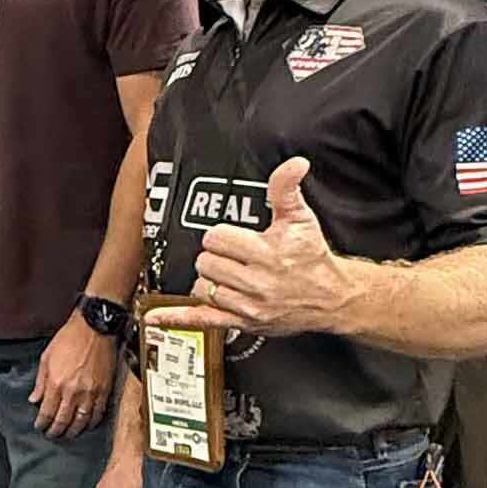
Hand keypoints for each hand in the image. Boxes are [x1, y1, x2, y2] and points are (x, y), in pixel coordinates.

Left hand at [29, 314, 116, 437]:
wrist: (95, 329)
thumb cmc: (69, 339)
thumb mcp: (46, 358)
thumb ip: (40, 382)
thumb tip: (34, 400)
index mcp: (57, 383)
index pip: (47, 412)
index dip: (42, 423)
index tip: (40, 427)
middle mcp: (73, 391)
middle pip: (64, 420)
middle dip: (56, 430)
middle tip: (52, 434)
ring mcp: (91, 392)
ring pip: (82, 420)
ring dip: (74, 430)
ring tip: (68, 434)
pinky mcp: (104, 390)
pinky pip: (98, 413)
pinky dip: (92, 422)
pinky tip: (87, 424)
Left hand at [151, 157, 355, 336]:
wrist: (332, 297)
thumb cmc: (312, 257)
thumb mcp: (300, 218)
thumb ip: (286, 189)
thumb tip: (293, 164)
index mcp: (266, 253)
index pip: (216, 237)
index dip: (221, 234)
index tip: (234, 238)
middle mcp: (256, 282)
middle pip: (206, 262)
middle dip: (215, 256)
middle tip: (235, 257)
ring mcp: (248, 306)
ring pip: (201, 287)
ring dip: (209, 279)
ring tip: (230, 275)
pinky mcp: (242, 323)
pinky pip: (202, 320)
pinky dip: (175, 318)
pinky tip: (154, 317)